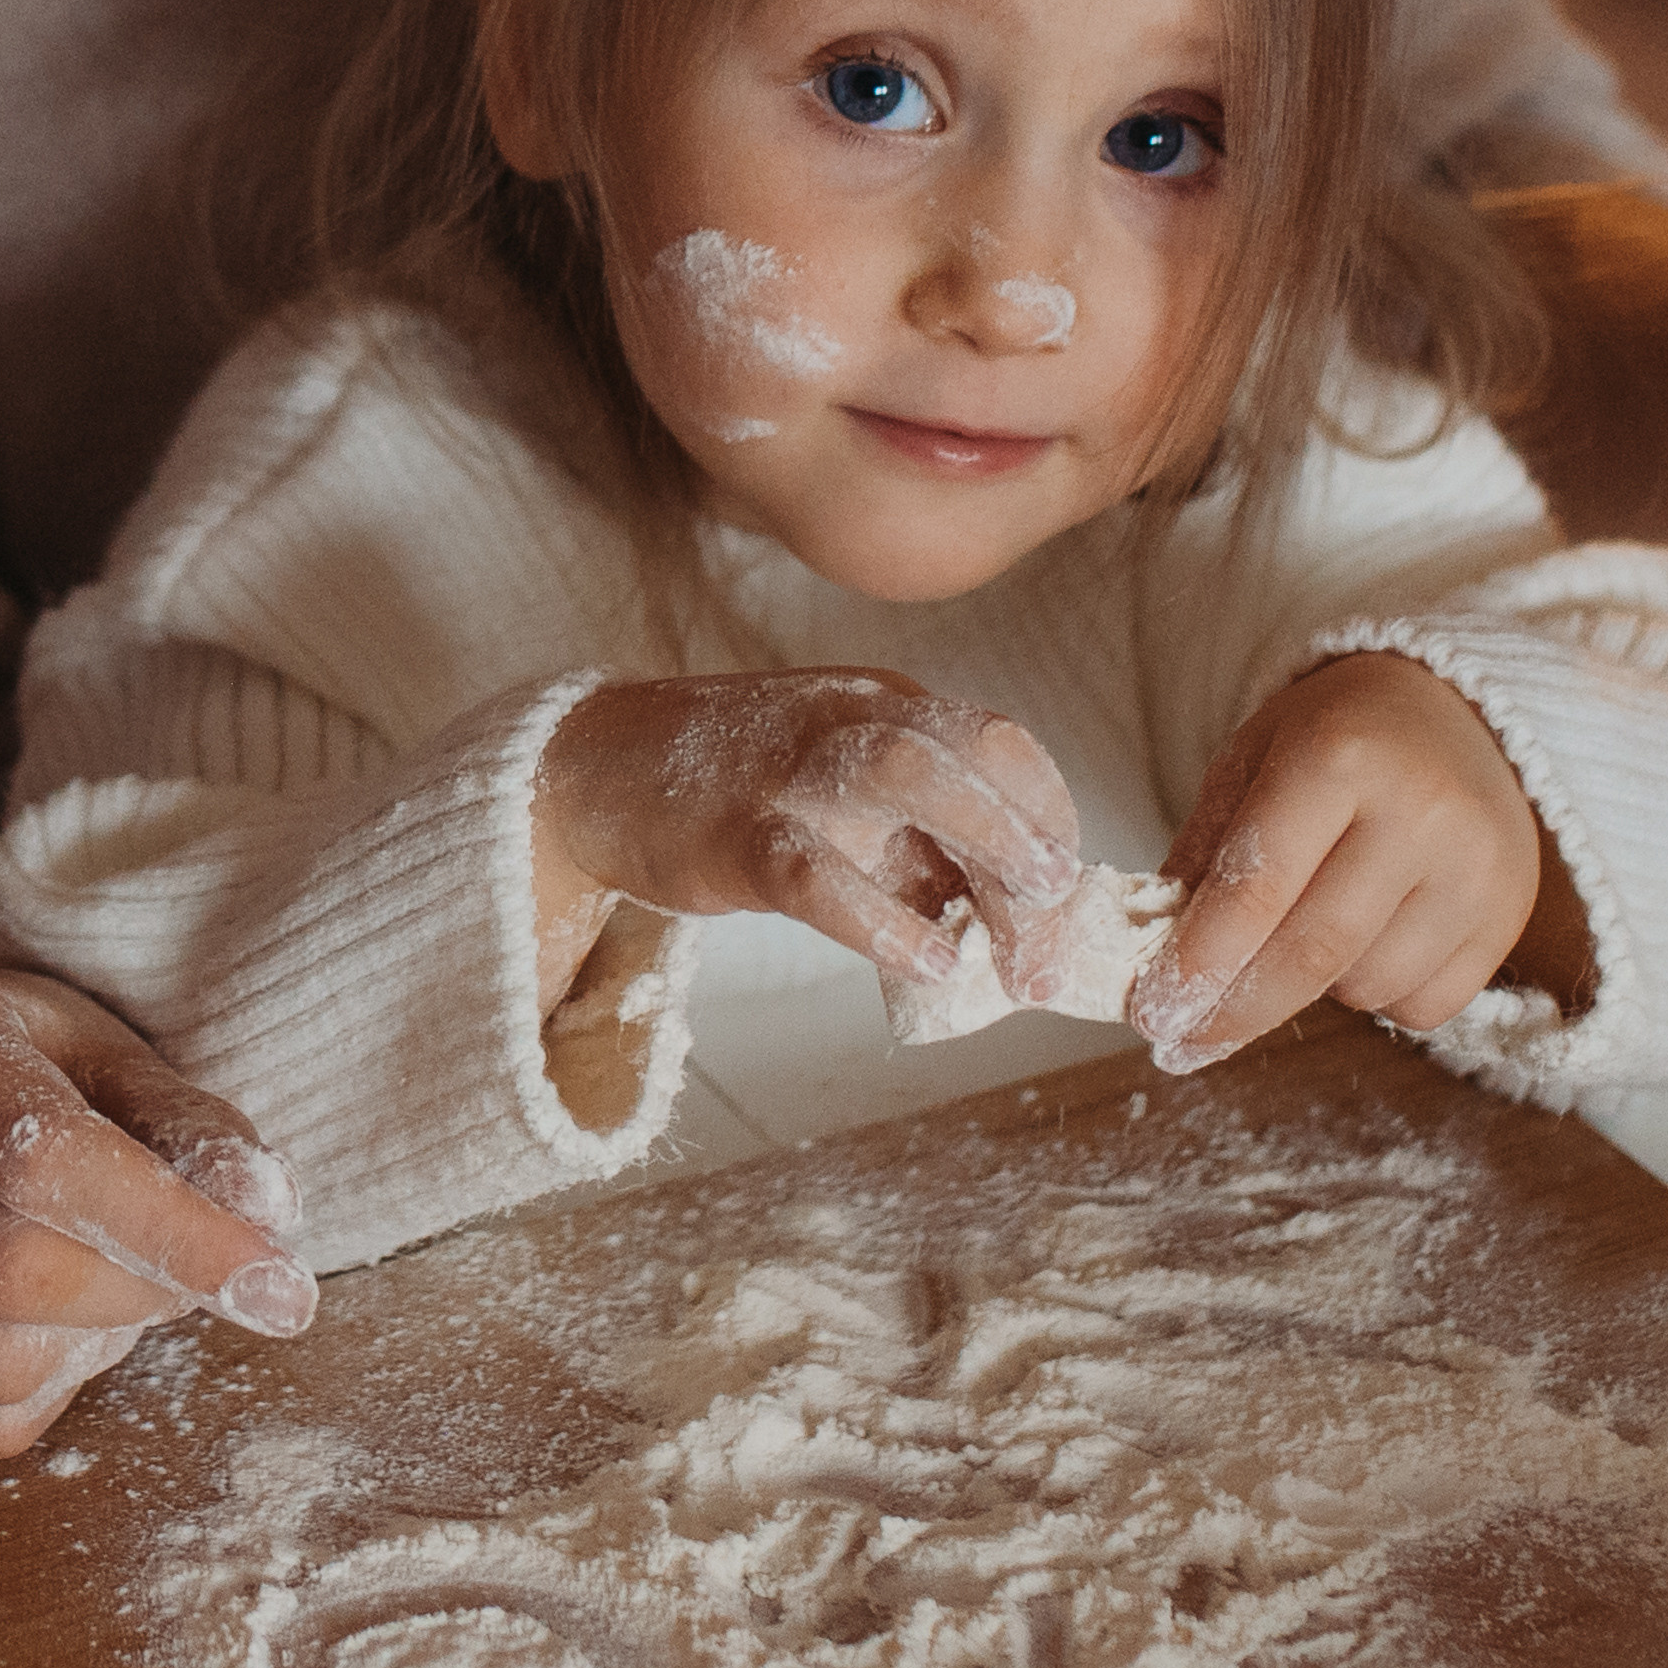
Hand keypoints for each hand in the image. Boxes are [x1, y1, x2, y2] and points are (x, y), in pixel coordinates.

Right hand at [0, 938, 316, 1461]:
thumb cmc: (25, 1069)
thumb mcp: (106, 1054)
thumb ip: (185, 1123)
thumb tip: (268, 1208)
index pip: (49, 1163)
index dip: (175, 1231)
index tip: (283, 1289)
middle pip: (20, 1275)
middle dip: (149, 1284)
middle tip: (195, 1253)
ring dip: (101, 1338)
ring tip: (114, 1272)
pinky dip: (56, 1387)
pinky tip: (65, 1321)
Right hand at [535, 669, 1078, 997]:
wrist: (598, 770)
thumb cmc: (738, 790)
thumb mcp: (843, 792)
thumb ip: (917, 838)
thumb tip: (1006, 920)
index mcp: (889, 703)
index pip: (1002, 742)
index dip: (1051, 816)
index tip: (1069, 893)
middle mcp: (853, 719)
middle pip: (974, 755)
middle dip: (1035, 846)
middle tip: (1060, 933)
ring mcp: (793, 771)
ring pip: (910, 776)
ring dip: (986, 850)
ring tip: (1020, 939)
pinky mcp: (735, 834)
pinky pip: (820, 874)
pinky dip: (882, 921)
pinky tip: (929, 964)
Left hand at [1131, 653, 1590, 1070]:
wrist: (1456, 713)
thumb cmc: (1335, 738)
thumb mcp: (1251, 761)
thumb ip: (1203, 855)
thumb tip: (1157, 966)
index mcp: (1339, 756)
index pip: (1257, 888)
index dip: (1198, 964)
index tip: (1152, 1013)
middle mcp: (1421, 811)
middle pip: (1313, 953)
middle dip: (1237, 1010)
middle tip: (1181, 1042)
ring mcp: (1477, 867)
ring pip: (1367, 988)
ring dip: (1314, 989)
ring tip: (1304, 933)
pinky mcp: (1510, 914)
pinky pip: (1424, 1005)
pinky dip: (1379, 996)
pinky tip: (1369, 940)